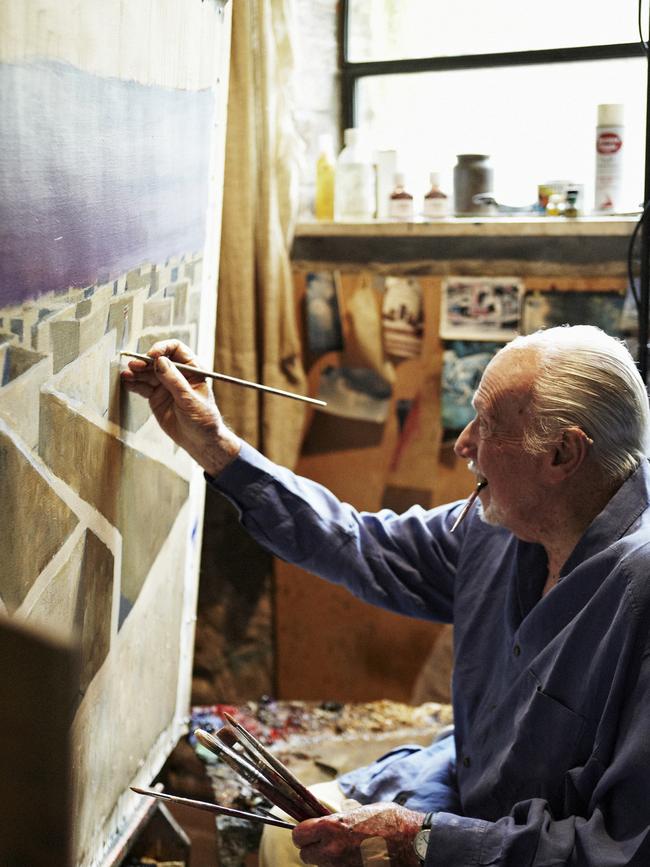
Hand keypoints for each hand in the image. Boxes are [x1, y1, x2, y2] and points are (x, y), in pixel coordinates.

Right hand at [120, 339, 240, 475]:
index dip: (162, 348)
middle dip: (145, 361)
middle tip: (134, 366)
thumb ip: (174, 381)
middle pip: (157, 360)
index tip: (152, 356)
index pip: (176, 349)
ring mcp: (165, 384)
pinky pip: (142, 386)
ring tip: (126, 375)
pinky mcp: (155, 396)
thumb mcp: (189, 400)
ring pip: (147, 372)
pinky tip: (126, 382)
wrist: (199, 441)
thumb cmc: (203, 419)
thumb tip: (160, 361)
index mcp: (192, 369)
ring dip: (136, 372)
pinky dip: (133, 383)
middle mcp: (177, 374)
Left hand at [292, 802, 423, 866]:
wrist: (413, 843)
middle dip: (312, 848)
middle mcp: (333, 850)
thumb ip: (340, 817)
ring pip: (321, 865)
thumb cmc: (390, 821)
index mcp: (333, 827)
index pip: (298, 834)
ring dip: (326, 859)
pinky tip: (355, 858)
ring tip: (344, 849)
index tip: (309, 830)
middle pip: (305, 855)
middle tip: (325, 842)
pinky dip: (341, 866)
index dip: (302, 832)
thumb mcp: (361, 810)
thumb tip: (327, 818)